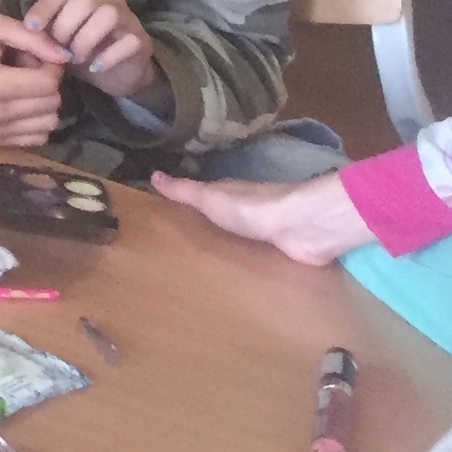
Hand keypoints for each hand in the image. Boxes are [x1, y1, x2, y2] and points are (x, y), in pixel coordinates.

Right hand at [0, 12, 71, 149]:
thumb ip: (34, 38)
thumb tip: (65, 57)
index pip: (47, 84)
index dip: (53, 66)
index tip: (40, 54)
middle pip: (51, 104)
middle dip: (48, 83)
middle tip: (28, 68)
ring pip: (48, 123)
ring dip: (43, 102)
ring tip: (24, 85)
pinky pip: (37, 137)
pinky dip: (36, 119)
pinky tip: (20, 102)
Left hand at [22, 0, 161, 105]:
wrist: (115, 73)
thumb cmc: (80, 49)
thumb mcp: (57, 39)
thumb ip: (44, 30)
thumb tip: (23, 32)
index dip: (45, 6)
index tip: (30, 27)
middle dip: (65, 26)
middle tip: (58, 49)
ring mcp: (127, 15)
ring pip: (107, 14)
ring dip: (85, 39)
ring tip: (76, 58)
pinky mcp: (141, 38)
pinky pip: (128, 41)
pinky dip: (107, 56)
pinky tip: (94, 67)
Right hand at [153, 168, 374, 266]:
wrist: (299, 226)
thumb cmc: (249, 208)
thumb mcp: (209, 198)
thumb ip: (183, 191)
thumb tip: (152, 173)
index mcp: (228, 195)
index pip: (205, 196)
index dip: (190, 203)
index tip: (173, 214)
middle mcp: (247, 211)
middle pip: (226, 219)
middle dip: (211, 229)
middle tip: (187, 248)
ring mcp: (267, 232)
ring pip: (244, 239)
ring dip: (233, 248)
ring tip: (212, 270)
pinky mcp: (282, 252)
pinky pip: (260, 257)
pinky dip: (251, 262)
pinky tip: (244, 277)